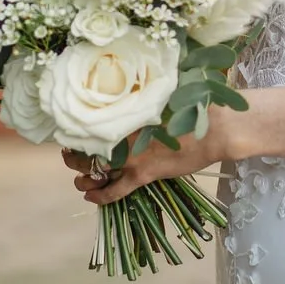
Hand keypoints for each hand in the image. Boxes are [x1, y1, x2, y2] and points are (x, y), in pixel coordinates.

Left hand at [63, 102, 247, 204]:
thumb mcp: (162, 95)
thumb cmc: (193, 106)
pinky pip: (115, 191)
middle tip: (69, 156)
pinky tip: (91, 196)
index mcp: (126, 115)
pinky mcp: (144, 175)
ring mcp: (132, 157)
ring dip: (83, 177)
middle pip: (87, 148)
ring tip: (79, 179)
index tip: (72, 132)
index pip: (91, 124)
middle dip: (74, 156)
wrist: (215, 129)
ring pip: (95, 171)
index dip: (77, 132)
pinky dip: (101, 196)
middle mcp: (123, 136)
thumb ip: (143, 97)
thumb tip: (135, 87)